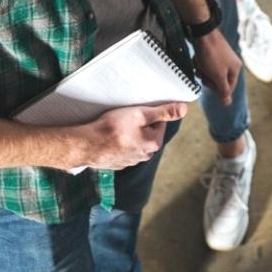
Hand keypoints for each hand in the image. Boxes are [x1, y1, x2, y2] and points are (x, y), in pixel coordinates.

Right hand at [65, 102, 185, 170]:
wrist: (87, 145)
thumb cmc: (112, 129)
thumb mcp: (140, 114)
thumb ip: (163, 112)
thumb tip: (183, 109)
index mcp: (153, 144)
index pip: (160, 122)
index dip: (148, 113)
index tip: (137, 111)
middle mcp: (145, 156)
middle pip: (148, 132)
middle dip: (139, 124)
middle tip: (125, 118)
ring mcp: (131, 161)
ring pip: (135, 141)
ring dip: (129, 134)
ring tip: (116, 128)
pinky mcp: (118, 163)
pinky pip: (123, 148)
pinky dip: (119, 142)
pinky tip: (110, 137)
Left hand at [191, 30, 241, 104]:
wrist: (203, 33)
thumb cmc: (212, 54)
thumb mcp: (218, 75)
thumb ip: (223, 90)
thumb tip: (228, 103)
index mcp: (235, 69)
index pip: (227, 89)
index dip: (216, 88)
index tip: (208, 80)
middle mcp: (231, 63)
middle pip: (218, 81)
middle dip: (208, 77)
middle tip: (204, 70)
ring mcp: (222, 58)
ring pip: (210, 73)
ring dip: (202, 70)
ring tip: (200, 63)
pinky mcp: (213, 53)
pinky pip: (206, 64)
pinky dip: (200, 63)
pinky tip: (198, 58)